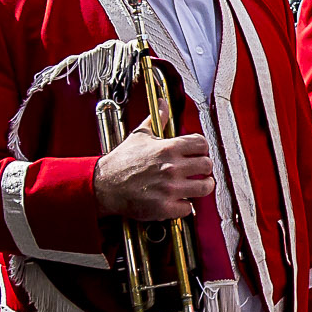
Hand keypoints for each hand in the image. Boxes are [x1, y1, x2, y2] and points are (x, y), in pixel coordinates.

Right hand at [93, 126, 214, 219]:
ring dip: (203, 186)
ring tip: (197, 185)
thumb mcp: (139, 136)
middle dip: (205, 167)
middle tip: (199, 170)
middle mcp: (171, 167)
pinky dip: (185, 205)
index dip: (202, 148)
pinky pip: (189, 207)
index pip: (201, 143)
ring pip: (204, 187)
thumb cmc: (121, 162)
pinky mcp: (164, 207)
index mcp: (167, 148)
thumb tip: (162, 103)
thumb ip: (156, 120)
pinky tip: (179, 200)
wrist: (104, 185)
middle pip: (207, 165)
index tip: (198, 152)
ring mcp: (169, 188)